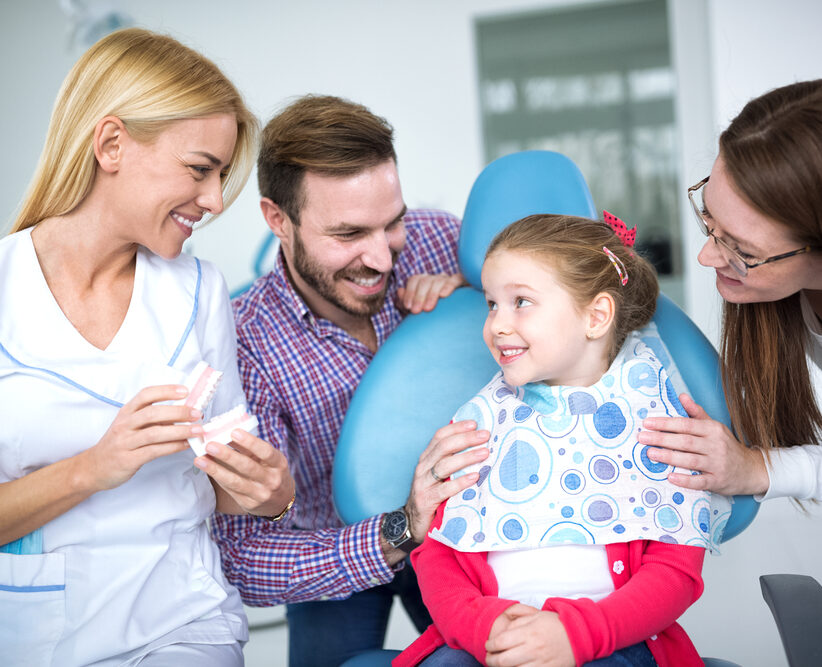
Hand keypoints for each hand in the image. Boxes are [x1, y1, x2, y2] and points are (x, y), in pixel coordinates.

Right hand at [81, 385, 200, 490]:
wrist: (94, 468)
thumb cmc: (120, 443)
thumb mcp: (132, 425)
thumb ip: (154, 419)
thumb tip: (185, 413)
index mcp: (127, 412)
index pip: (146, 395)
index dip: (166, 390)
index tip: (186, 391)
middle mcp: (124, 424)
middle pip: (152, 413)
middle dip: (178, 412)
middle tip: (197, 413)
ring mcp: (125, 442)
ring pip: (154, 433)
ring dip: (179, 430)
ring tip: (197, 430)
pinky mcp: (128, 459)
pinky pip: (154, 451)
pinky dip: (172, 447)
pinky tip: (185, 445)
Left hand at [194, 429, 294, 516]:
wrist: (281, 501)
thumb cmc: (271, 472)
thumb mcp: (269, 459)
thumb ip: (251, 448)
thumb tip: (227, 433)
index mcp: (279, 464)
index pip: (265, 451)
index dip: (250, 442)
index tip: (233, 432)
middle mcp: (272, 480)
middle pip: (248, 467)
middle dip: (227, 455)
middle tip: (210, 445)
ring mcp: (260, 494)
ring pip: (235, 481)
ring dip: (215, 469)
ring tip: (200, 459)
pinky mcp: (249, 504)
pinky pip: (230, 489)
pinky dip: (218, 478)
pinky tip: (207, 469)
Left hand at [396, 272, 464, 313]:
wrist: (458, 320)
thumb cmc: (434, 316)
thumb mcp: (417, 311)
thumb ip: (405, 302)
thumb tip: (399, 291)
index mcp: (424, 282)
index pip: (414, 280)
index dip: (409, 293)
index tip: (408, 307)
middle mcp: (436, 279)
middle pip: (425, 281)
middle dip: (418, 296)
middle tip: (416, 311)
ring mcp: (449, 280)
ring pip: (438, 281)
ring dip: (431, 294)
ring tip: (428, 308)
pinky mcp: (463, 282)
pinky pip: (456, 279)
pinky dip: (449, 285)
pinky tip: (444, 295)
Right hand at [404, 420, 489, 543]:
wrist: (413, 522)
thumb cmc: (433, 496)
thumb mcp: (440, 476)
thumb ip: (453, 461)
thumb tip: (479, 446)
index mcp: (427, 458)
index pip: (440, 436)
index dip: (456, 427)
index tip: (475, 423)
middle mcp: (423, 467)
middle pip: (443, 447)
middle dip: (465, 439)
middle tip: (485, 435)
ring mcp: (422, 483)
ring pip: (444, 465)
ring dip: (466, 457)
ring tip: (485, 453)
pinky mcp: (425, 500)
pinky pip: (444, 489)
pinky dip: (460, 482)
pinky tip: (475, 477)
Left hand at [486, 610, 573, 666]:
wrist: (578, 635)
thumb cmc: (555, 623)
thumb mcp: (535, 615)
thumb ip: (517, 622)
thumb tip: (503, 632)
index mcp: (529, 633)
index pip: (501, 642)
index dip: (490, 645)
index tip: (488, 646)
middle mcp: (533, 649)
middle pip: (503, 660)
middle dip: (491, 660)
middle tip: (488, 658)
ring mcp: (541, 662)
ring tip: (499, 665)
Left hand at [638, 393, 769, 495]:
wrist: (751, 469)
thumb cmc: (727, 446)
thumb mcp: (715, 426)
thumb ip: (696, 413)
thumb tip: (681, 396)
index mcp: (713, 429)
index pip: (685, 424)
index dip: (665, 423)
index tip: (647, 423)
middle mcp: (716, 445)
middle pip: (685, 441)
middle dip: (661, 439)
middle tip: (642, 438)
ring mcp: (718, 464)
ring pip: (690, 460)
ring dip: (668, 457)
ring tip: (650, 453)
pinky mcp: (718, 481)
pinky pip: (700, 481)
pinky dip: (685, 480)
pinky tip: (671, 477)